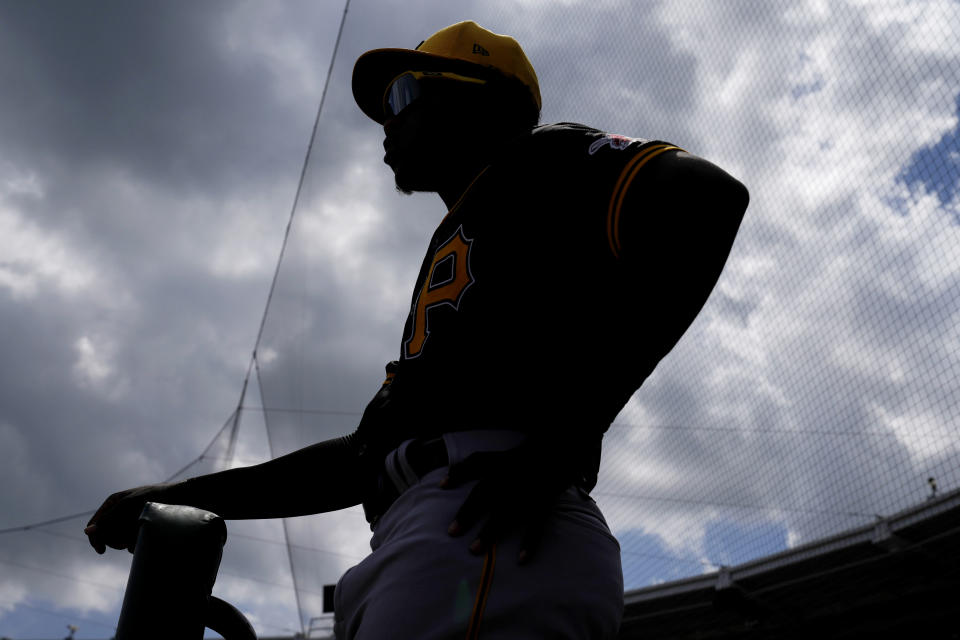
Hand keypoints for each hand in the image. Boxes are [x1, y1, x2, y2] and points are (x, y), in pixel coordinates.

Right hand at [84, 483, 175, 553]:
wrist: (181, 498)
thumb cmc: (156, 496)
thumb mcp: (129, 506)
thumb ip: (109, 519)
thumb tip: (88, 531)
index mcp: (113, 503)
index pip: (96, 524)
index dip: (96, 538)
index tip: (101, 551)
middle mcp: (120, 512)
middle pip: (107, 535)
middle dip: (116, 540)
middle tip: (127, 540)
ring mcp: (130, 522)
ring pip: (120, 540)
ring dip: (128, 541)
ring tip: (140, 535)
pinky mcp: (141, 529)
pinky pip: (133, 542)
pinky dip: (137, 543)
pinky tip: (146, 537)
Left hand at [440, 440, 573, 564]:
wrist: (562, 451)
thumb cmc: (527, 457)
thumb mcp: (501, 455)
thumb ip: (474, 465)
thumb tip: (444, 482)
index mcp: (502, 462)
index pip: (477, 464)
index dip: (459, 473)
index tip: (442, 486)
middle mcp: (511, 475)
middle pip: (486, 493)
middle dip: (469, 512)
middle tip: (452, 532)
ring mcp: (528, 490)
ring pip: (507, 512)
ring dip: (490, 531)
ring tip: (474, 550)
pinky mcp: (545, 501)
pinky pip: (537, 524)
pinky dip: (530, 542)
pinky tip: (521, 559)